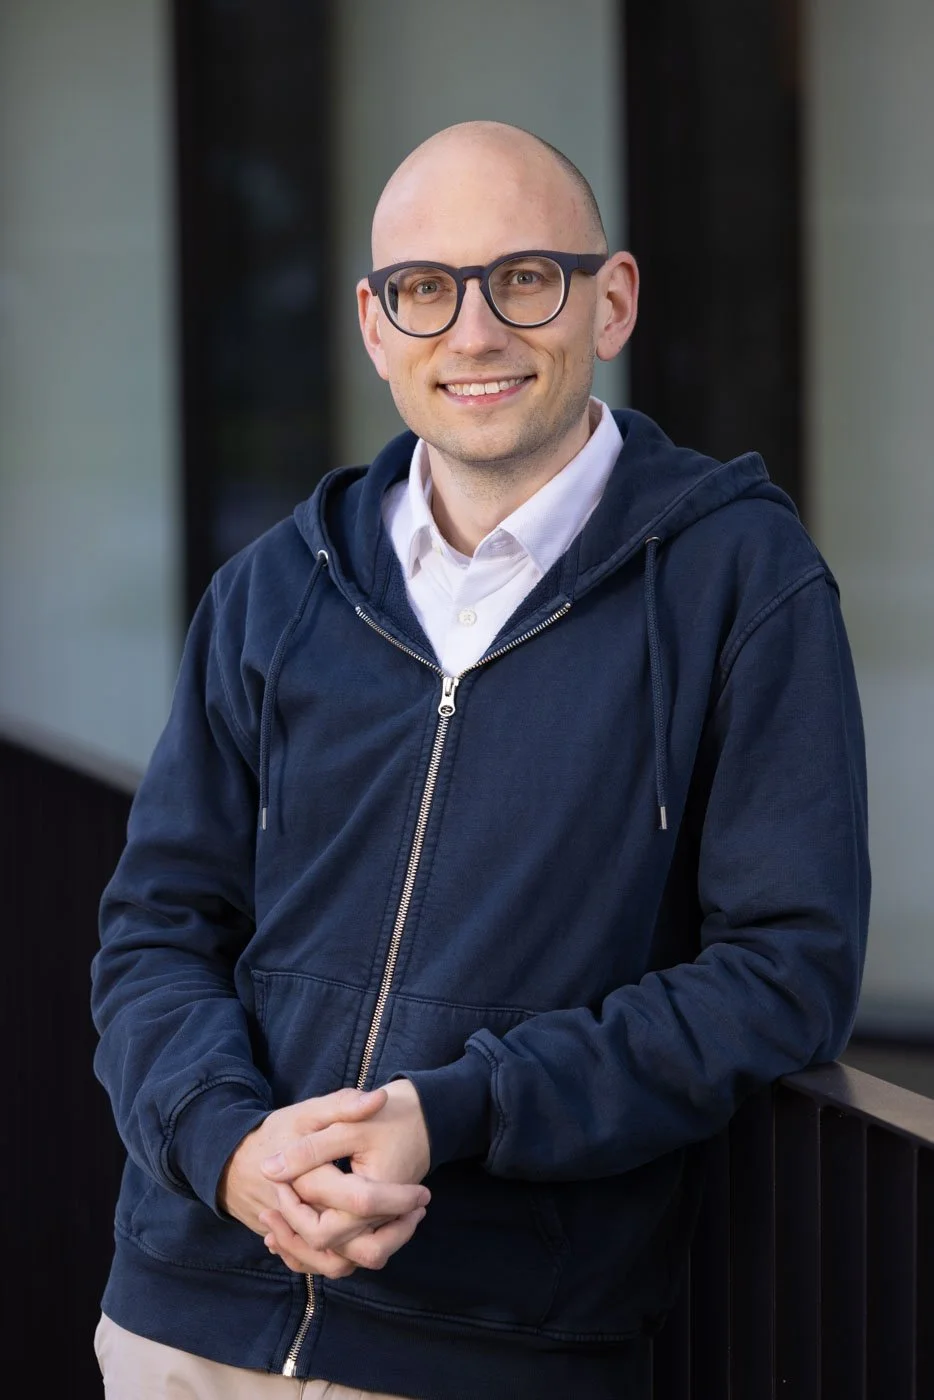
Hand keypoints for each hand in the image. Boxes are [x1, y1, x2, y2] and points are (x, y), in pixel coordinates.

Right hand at [219, 1087, 429, 1276]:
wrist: (232, 1162)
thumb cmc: (276, 1133)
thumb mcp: (309, 1111)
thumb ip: (343, 1105)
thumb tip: (380, 1099)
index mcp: (307, 1182)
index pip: (361, 1201)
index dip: (398, 1198)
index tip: (423, 1192)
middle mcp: (299, 1217)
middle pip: (351, 1245)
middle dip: (392, 1233)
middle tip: (418, 1209)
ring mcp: (294, 1236)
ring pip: (339, 1263)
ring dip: (375, 1249)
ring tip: (403, 1224)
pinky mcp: (294, 1245)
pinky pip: (324, 1264)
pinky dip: (351, 1256)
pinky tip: (376, 1235)